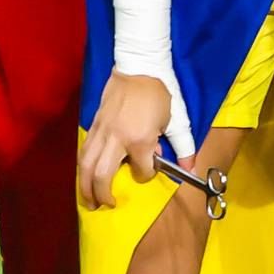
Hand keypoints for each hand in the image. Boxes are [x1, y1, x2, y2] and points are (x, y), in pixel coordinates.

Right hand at [79, 71, 176, 208]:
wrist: (139, 68)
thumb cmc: (160, 94)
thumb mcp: (177, 120)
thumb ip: (183, 145)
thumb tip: (190, 167)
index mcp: (140, 140)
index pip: (141, 170)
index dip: (147, 174)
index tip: (150, 170)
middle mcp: (116, 140)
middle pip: (101, 175)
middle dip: (101, 194)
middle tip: (104, 205)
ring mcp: (102, 133)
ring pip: (86, 165)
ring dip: (85, 186)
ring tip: (88, 200)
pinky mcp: (93, 125)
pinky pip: (83, 151)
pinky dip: (82, 167)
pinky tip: (84, 176)